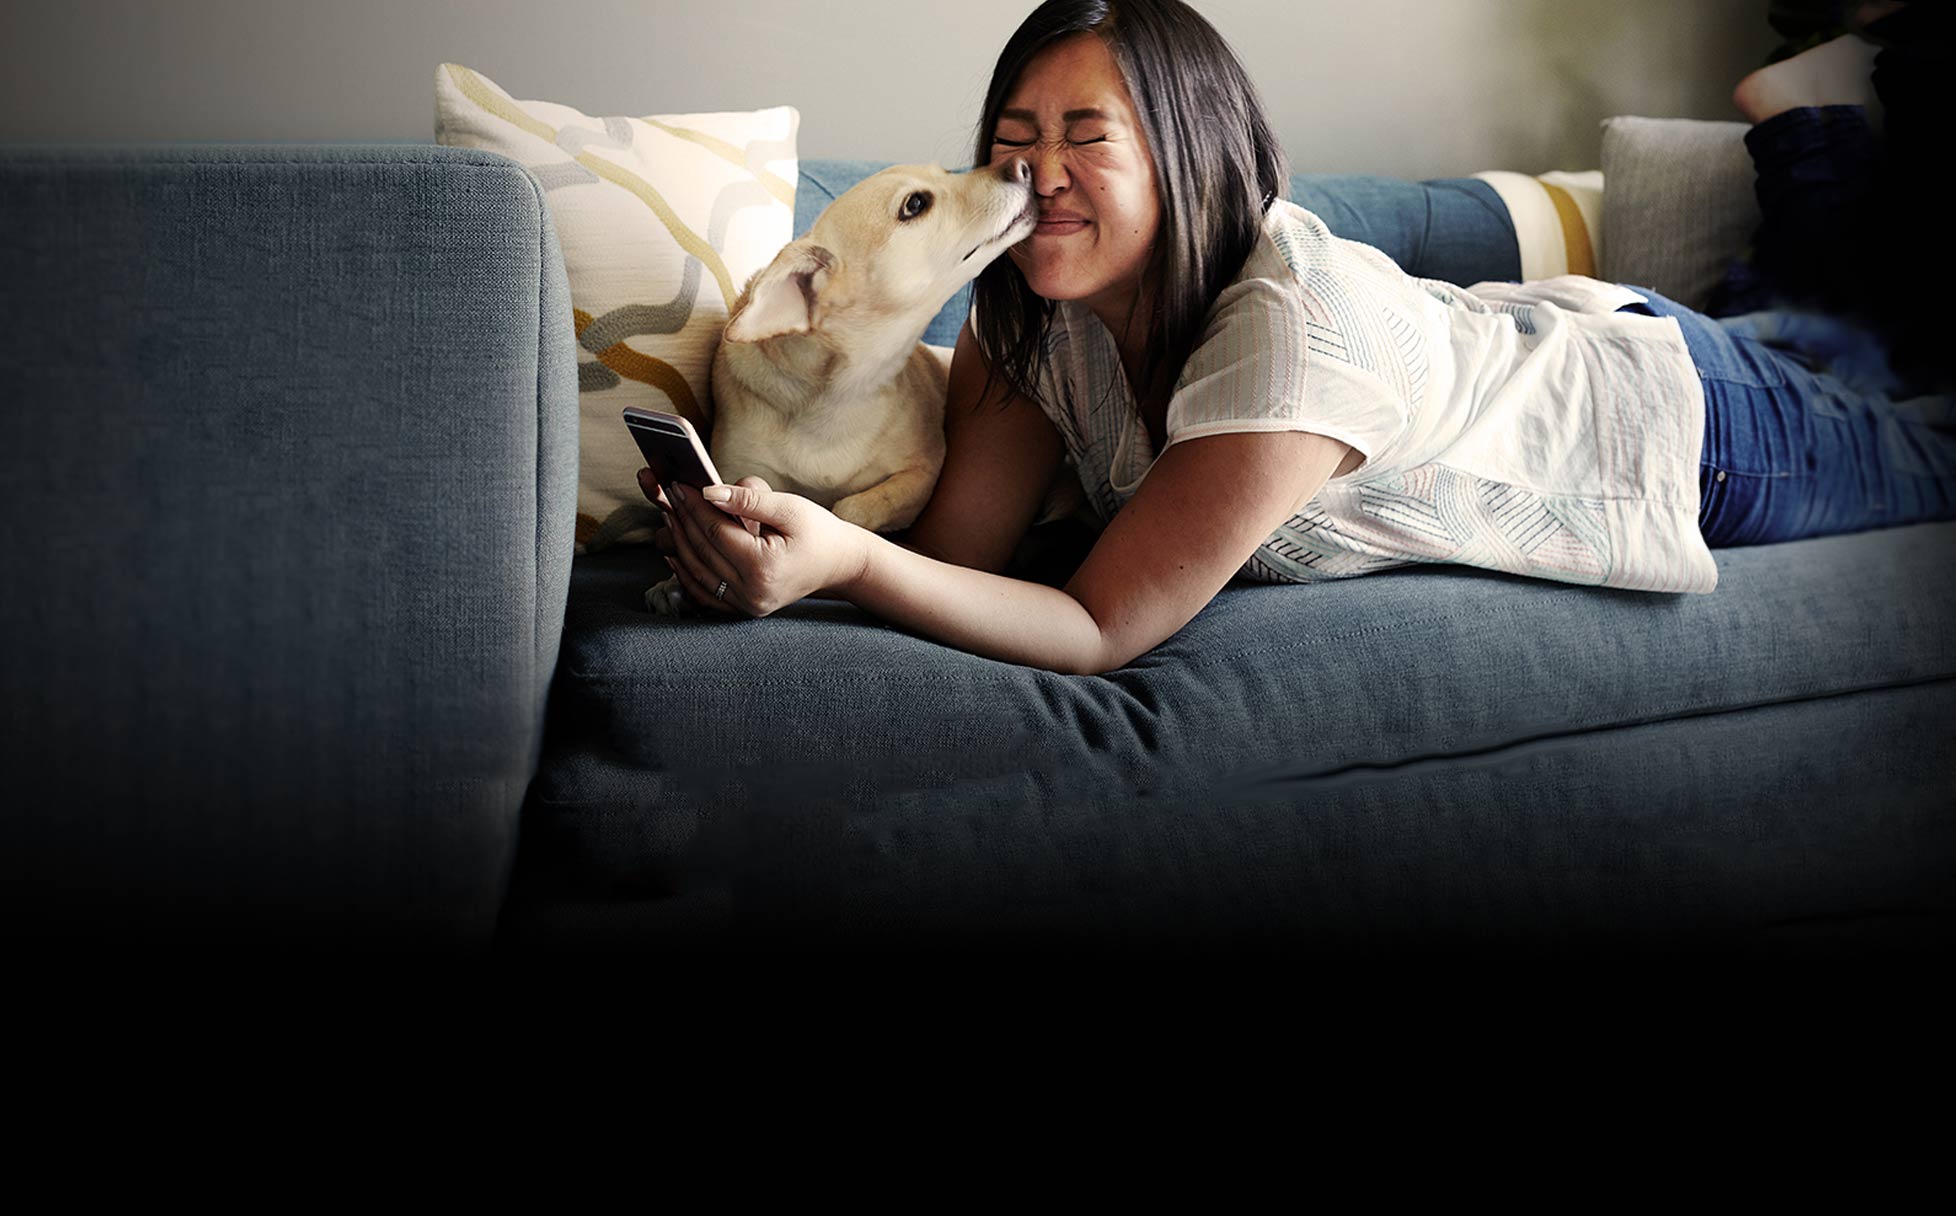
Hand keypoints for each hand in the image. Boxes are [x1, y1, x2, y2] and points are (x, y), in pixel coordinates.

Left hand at [643, 469, 863, 616]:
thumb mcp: (789, 508)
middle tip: (669, 494)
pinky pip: (705, 593)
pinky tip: (675, 552)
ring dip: (679, 543)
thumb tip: (709, 491)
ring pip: (698, 572)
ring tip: (670, 515)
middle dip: (682, 520)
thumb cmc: (817, 532)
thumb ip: (748, 501)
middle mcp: (752, 592)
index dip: (694, 507)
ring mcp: (746, 604)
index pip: (715, 533)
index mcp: (764, 567)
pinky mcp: (743, 608)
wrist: (838, 564)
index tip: (679, 484)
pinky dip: (686, 573)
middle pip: (702, 552)